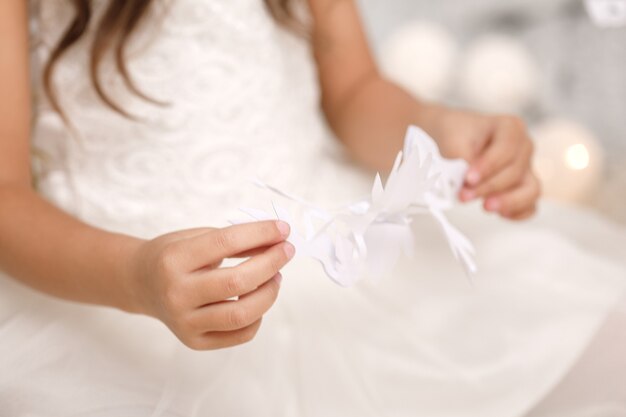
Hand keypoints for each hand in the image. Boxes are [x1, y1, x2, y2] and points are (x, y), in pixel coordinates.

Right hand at [128, 220, 294, 349]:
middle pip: (238, 282)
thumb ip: (236, 240)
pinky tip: (258, 299)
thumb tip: (277, 242)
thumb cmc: (174, 256)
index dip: (261, 233)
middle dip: (271, 263)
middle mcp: (176, 293)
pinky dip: (258, 316)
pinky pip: (240, 335)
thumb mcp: (197, 237)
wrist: (142, 283)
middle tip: (286, 251)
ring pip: (242, 314)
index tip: (283, 229)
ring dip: (269, 293)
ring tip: (276, 277)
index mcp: (174, 259)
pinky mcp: (194, 341)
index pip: (226, 242)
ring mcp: (184, 322)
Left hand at [420, 105, 540, 219]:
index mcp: (511, 128)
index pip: (506, 149)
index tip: (468, 178)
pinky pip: (530, 205)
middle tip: (464, 195)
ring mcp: (526, 168)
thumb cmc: (457, 134)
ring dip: (508, 201)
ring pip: (530, 189)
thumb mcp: (454, 140)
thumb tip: (467, 183)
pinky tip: (500, 214)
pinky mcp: (523, 187)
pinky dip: (518, 212)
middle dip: (488, 187)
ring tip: (486, 207)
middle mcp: (523, 147)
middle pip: (515, 172)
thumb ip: (461, 160)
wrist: (453, 136)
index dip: (488, 166)